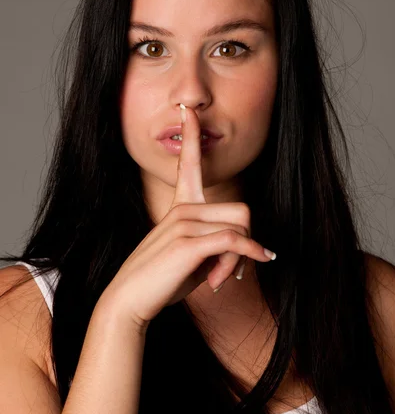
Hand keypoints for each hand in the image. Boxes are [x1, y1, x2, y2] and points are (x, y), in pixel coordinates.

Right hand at [100, 105, 274, 332]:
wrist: (129, 300)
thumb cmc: (161, 280)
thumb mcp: (193, 258)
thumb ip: (216, 245)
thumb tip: (247, 250)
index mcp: (180, 206)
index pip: (188, 164)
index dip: (190, 136)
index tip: (187, 113)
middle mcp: (183, 208)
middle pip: (241, 210)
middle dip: (245, 242)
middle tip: (231, 270)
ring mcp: (184, 223)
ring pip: (240, 228)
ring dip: (241, 258)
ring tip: (221, 279)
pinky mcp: (189, 242)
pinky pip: (235, 241)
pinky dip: (248, 255)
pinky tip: (245, 268)